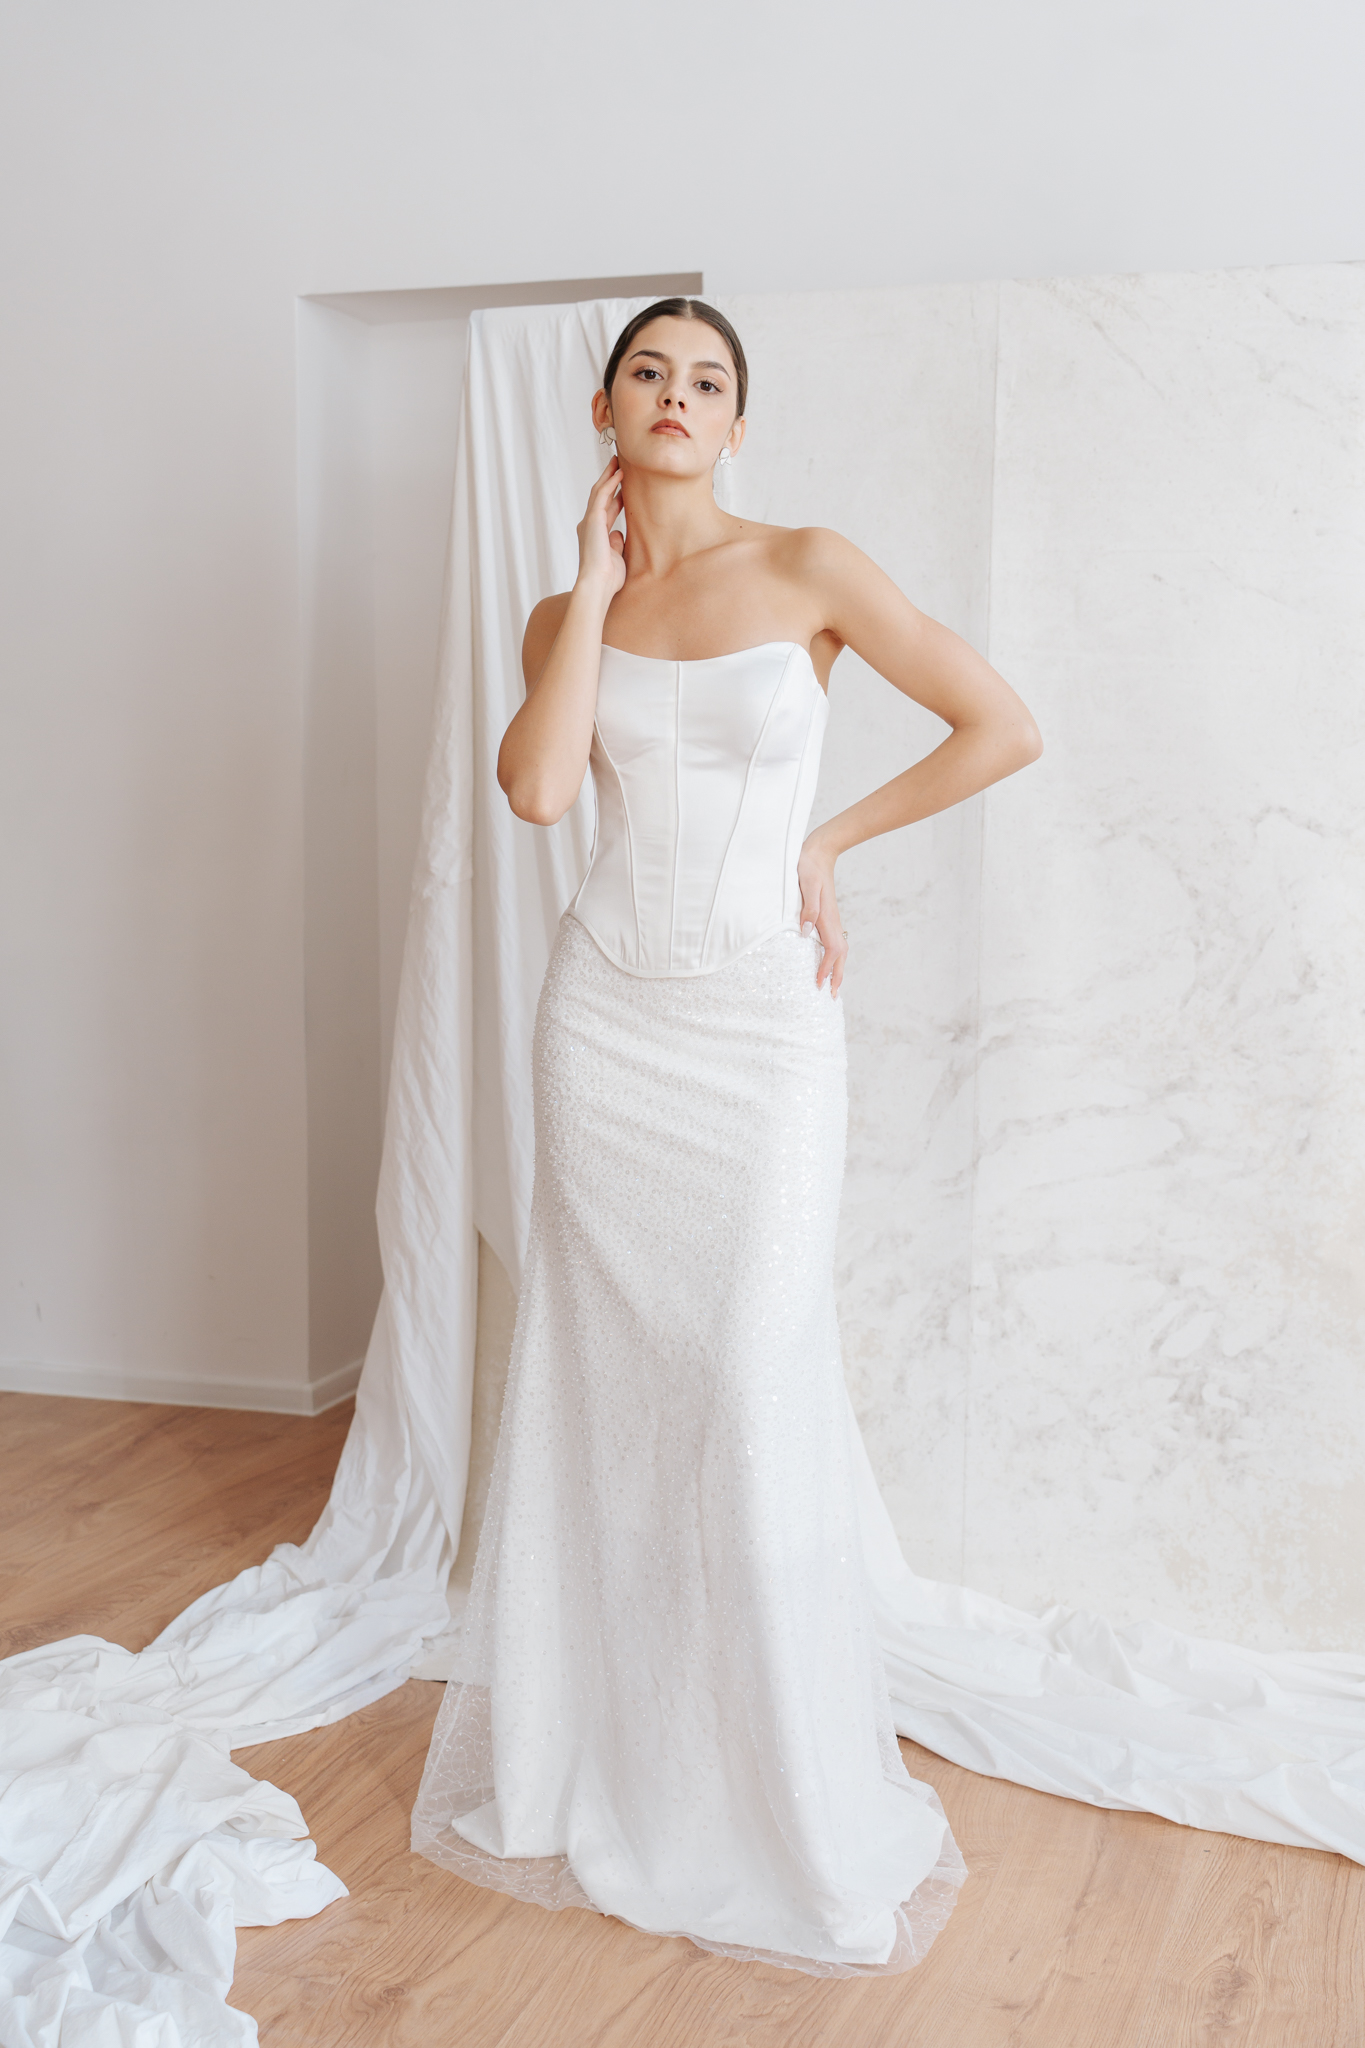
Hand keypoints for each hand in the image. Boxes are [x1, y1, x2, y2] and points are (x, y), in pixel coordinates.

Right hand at [575, 456, 625, 601]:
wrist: (598, 584)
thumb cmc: (608, 578)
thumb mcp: (616, 557)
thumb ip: (616, 543)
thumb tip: (619, 533)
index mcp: (596, 535)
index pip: (607, 510)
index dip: (616, 496)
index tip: (625, 486)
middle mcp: (590, 525)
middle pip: (600, 496)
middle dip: (609, 480)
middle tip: (618, 465)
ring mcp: (590, 521)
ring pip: (599, 491)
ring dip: (608, 475)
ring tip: (618, 461)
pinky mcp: (593, 519)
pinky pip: (602, 495)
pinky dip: (610, 483)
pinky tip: (619, 473)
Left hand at [796, 833, 847, 996]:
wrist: (818, 853)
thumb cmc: (808, 867)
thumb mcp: (806, 884)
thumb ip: (808, 907)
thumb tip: (806, 932)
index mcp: (827, 917)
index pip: (832, 950)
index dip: (826, 969)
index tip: (818, 984)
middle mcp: (832, 921)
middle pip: (840, 954)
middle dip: (837, 976)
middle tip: (832, 997)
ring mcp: (831, 919)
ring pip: (839, 949)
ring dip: (837, 969)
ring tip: (832, 986)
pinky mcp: (827, 917)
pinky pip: (833, 942)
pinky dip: (833, 957)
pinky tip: (826, 962)